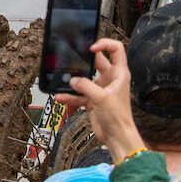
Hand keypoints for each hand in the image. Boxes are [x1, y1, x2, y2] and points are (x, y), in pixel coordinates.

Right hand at [58, 38, 145, 162]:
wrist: (117, 137)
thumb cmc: (119, 118)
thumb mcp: (102, 98)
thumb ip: (86, 87)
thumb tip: (73, 80)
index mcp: (119, 74)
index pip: (115, 49)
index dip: (104, 44)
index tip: (91, 48)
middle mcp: (110, 79)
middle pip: (96, 62)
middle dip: (83, 61)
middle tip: (73, 59)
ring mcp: (100, 89)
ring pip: (84, 78)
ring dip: (74, 80)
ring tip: (64, 79)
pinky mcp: (93, 99)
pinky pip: (79, 94)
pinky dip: (70, 95)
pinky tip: (62, 96)